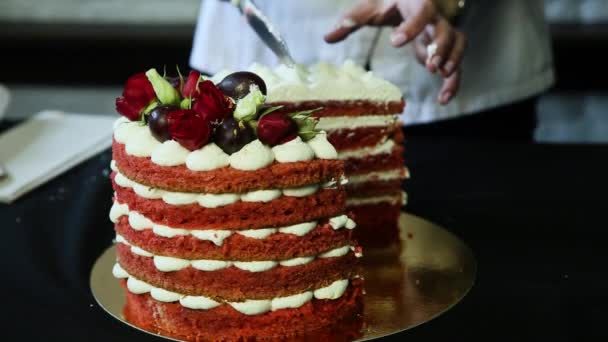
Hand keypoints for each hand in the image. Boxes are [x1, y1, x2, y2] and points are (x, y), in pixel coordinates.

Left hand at [324, 0, 465, 104]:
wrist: (405, 0)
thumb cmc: (386, 3)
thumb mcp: (369, 8)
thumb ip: (351, 21)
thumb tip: (327, 37)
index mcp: (416, 3)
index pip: (421, 11)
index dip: (411, 27)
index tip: (395, 42)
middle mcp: (433, 18)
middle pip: (446, 29)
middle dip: (441, 47)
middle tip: (430, 65)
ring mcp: (441, 33)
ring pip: (458, 44)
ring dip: (452, 61)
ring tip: (440, 76)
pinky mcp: (444, 49)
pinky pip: (456, 63)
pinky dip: (453, 81)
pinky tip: (443, 99)